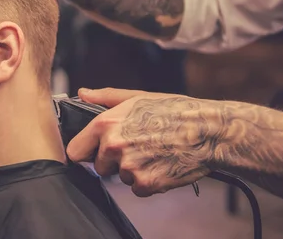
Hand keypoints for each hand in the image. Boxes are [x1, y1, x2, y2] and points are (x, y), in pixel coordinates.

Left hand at [67, 87, 223, 196]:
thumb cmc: (173, 110)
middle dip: (113, 161)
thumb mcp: (136, 96)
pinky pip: (138, 189)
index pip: (74, 151)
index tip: (94, 151)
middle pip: (98, 167)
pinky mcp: (146, 185)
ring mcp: (128, 168)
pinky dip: (148, 181)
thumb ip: (105, 98)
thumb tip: (82, 93)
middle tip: (136, 147)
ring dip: (133, 171)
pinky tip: (161, 164)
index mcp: (105, 124)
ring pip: (120, 177)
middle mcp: (112, 147)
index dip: (85, 152)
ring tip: (153, 152)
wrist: (207, 130)